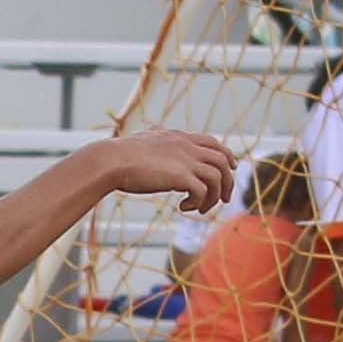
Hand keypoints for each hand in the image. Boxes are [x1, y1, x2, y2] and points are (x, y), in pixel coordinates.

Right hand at [101, 128, 239, 211]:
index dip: (226, 156)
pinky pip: (202, 191)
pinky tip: (184, 208)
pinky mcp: (180, 177)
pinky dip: (198, 202)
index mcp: (179, 137)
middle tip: (224, 199)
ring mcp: (186, 160)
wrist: (111, 160)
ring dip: (213, 197)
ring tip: (200, 209)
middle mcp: (187, 146)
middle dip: (228, 181)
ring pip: (218, 177)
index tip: (231, 168)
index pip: (213, 142)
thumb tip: (157, 132)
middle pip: (223, 160)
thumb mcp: (145, 140)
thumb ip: (157, 137)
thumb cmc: (121, 154)